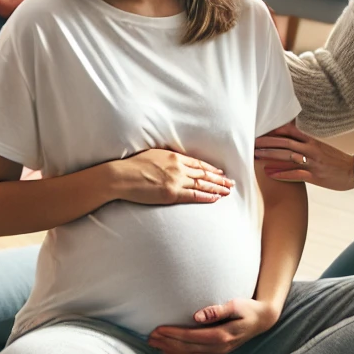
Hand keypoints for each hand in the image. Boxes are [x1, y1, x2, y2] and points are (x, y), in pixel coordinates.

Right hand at [110, 148, 234, 204]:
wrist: (122, 176)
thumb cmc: (133, 165)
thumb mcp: (154, 154)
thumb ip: (168, 158)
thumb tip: (175, 161)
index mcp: (174, 156)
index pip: (198, 163)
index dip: (211, 169)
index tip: (221, 172)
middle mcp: (178, 167)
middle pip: (204, 174)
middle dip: (219, 179)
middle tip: (231, 183)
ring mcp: (176, 180)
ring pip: (202, 184)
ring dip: (217, 188)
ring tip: (228, 191)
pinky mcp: (171, 194)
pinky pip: (193, 195)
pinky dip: (206, 197)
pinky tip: (215, 198)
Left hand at [148, 297, 279, 353]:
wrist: (263, 320)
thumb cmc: (248, 308)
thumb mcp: (237, 304)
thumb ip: (217, 310)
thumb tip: (197, 316)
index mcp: (223, 335)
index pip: (192, 337)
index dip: (174, 335)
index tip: (158, 329)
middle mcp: (219, 347)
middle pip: (188, 348)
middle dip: (167, 343)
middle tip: (150, 338)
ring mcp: (218, 352)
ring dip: (171, 351)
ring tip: (154, 345)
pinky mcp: (217, 352)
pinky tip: (169, 352)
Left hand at [255, 123, 353, 190]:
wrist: (353, 171)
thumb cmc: (335, 160)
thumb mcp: (321, 147)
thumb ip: (305, 142)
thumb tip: (290, 138)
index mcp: (312, 141)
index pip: (290, 131)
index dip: (275, 130)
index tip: (261, 130)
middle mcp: (311, 149)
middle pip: (285, 143)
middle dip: (267, 142)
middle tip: (252, 142)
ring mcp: (313, 162)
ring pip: (288, 157)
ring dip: (270, 156)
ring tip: (256, 156)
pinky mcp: (315, 176)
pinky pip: (295, 174)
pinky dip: (281, 173)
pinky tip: (269, 173)